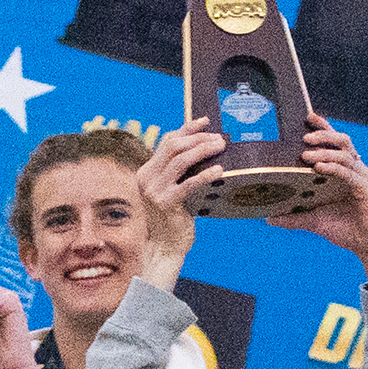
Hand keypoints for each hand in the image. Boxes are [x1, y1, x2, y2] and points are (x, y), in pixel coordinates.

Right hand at [135, 118, 226, 289]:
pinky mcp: (166, 203)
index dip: (187, 129)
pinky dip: (205, 174)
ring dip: (202, 150)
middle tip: (219, 138)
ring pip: (180, 161)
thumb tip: (205, 152)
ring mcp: (154, 190)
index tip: (205, 121)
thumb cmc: (174, 219)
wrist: (165, 247)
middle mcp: (147, 177)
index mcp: (147, 171)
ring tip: (220, 147)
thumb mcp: (174, 191)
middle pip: (173, 146)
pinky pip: (188, 184)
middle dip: (198, 138)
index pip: (167, 142)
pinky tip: (220, 170)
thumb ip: (181, 175)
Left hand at [268, 114, 367, 279]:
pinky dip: (333, 167)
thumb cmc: (345, 230)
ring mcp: (361, 177)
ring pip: (345, 153)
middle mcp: (354, 170)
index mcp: (343, 171)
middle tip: (304, 137)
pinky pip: (348, 172)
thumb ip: (293, 217)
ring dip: (325, 150)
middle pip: (342, 140)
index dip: (323, 128)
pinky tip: (319, 167)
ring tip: (307, 154)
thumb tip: (269, 217)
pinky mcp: (365, 188)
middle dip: (323, 135)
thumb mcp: (314, 221)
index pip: (334, 143)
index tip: (307, 117)